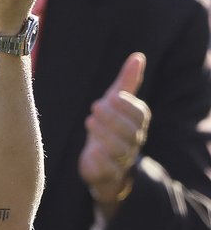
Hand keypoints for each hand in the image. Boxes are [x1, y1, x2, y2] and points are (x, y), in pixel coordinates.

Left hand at [79, 52, 150, 207]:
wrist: (103, 163)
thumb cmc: (111, 125)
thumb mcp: (116, 102)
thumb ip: (127, 82)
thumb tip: (138, 56)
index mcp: (137, 123)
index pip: (140, 114)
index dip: (126, 105)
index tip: (111, 96)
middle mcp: (133, 142)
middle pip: (130, 131)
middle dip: (113, 118)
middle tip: (95, 107)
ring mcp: (121, 158)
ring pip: (119, 149)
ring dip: (104, 135)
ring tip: (89, 121)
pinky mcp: (107, 173)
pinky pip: (107, 169)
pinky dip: (99, 160)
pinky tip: (90, 150)